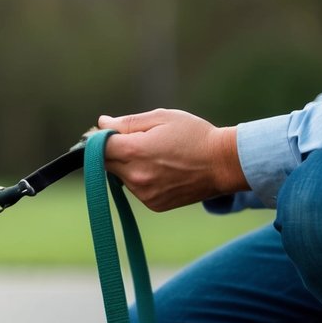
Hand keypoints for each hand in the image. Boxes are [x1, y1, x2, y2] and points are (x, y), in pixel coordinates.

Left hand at [96, 109, 248, 211]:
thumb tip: (102, 124)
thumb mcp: (162, 118)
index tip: (110, 133)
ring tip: (157, 156)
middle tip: (139, 142)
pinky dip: (142, 180)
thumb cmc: (195, 136)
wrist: (224, 165)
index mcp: (134, 151)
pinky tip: (163, 170)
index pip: (97, 147)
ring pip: (121, 177)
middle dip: (115, 152)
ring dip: (128, 166)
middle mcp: (135, 176)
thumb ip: (128, 122)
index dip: (100, 138)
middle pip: (106, 163)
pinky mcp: (154, 205)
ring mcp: (144, 193)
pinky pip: (137, 189)